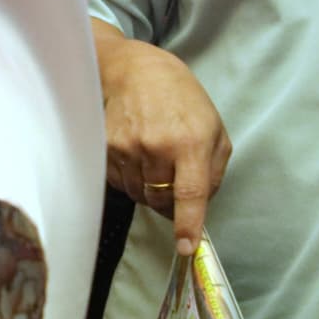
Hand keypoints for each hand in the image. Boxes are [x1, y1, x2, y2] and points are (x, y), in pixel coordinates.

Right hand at [100, 34, 230, 255]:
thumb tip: (200, 205)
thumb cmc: (182, 99)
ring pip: (138, 194)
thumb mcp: (214, 128)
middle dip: (169, 202)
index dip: (188, 223)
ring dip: (148, 189)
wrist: (135, 71)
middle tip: (174, 182)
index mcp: (190, 142)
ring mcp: (126, 147)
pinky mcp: (104, 147)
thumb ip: (214, 169)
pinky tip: (136, 154)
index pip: (190, 192)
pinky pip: (119, 181)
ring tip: (154, 161)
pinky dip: (130, 178)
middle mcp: (156, 147)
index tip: (186, 247)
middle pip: (160, 199)